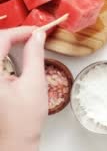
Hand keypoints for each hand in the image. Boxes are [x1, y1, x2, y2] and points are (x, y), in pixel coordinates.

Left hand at [0, 27, 47, 150]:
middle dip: (13, 36)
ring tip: (26, 44)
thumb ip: (35, 55)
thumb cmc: (23, 119)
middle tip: (34, 37)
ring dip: (7, 45)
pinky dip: (3, 56)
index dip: (21, 32)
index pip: (1, 40)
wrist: (14, 141)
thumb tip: (38, 36)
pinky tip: (15, 57)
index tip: (37, 32)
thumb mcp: (34, 82)